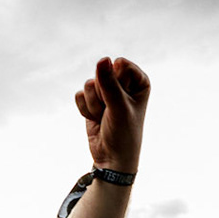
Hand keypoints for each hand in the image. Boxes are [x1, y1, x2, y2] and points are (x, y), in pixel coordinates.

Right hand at [75, 56, 150, 174]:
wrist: (111, 158)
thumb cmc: (124, 133)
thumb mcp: (119, 107)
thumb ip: (109, 82)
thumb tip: (102, 59)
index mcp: (139, 81)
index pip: (121, 64)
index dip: (118, 83)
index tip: (124, 101)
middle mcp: (123, 83)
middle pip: (102, 72)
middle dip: (103, 94)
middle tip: (112, 110)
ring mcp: (106, 91)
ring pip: (89, 84)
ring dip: (94, 104)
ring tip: (104, 116)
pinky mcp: (91, 100)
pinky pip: (80, 95)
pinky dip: (85, 109)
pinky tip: (95, 119)